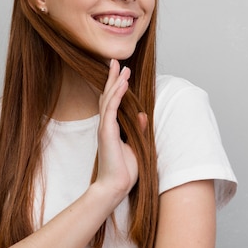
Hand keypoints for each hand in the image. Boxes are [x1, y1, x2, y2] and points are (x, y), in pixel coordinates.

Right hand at [96, 59, 145, 196]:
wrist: (116, 186)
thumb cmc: (125, 170)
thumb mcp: (136, 145)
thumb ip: (137, 129)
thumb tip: (142, 114)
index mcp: (112, 128)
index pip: (112, 102)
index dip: (115, 86)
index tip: (121, 71)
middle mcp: (106, 125)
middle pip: (107, 96)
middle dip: (112, 78)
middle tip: (115, 61)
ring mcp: (105, 128)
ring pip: (108, 99)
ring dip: (115, 82)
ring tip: (122, 67)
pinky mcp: (107, 132)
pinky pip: (111, 109)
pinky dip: (117, 95)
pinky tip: (122, 84)